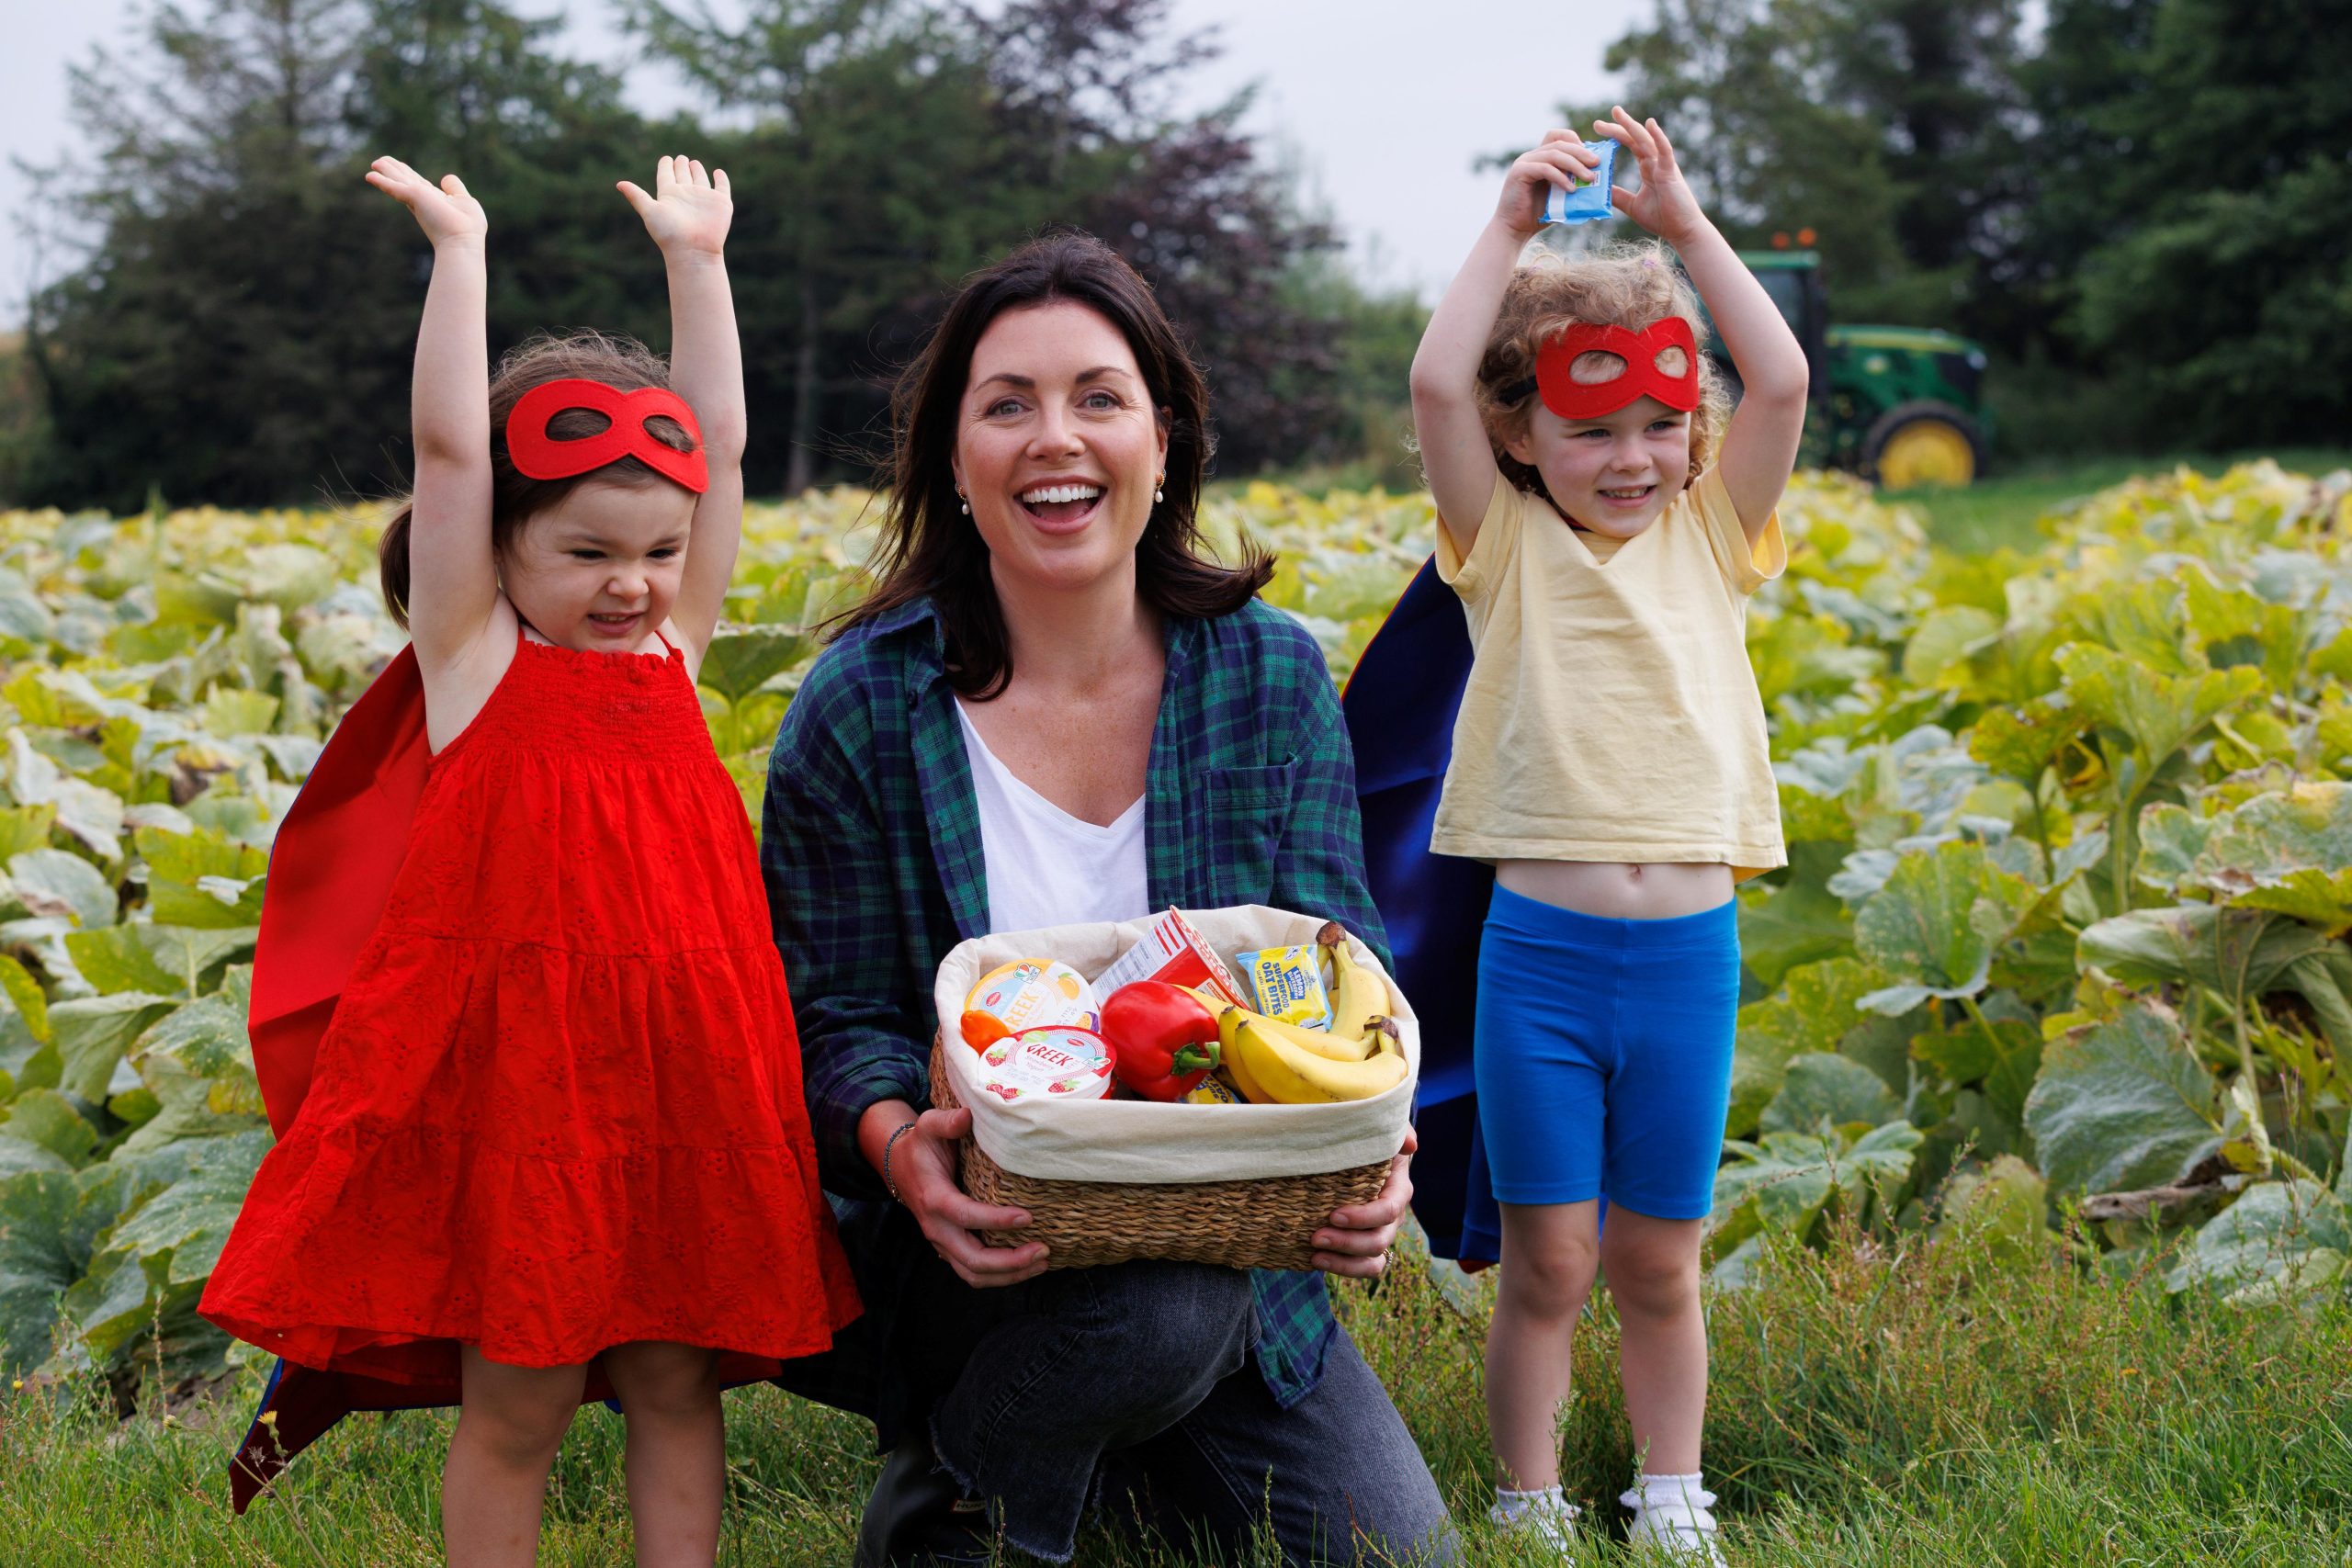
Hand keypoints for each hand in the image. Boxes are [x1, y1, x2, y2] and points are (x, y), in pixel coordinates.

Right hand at [364, 156, 485, 247]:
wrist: (462, 240)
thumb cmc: (468, 226)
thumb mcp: (464, 201)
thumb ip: (455, 189)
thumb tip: (446, 178)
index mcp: (434, 199)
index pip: (418, 185)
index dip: (410, 176)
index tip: (401, 168)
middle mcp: (423, 199)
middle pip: (404, 181)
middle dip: (393, 171)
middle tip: (380, 161)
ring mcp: (417, 199)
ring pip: (397, 181)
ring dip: (385, 172)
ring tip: (374, 163)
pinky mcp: (413, 197)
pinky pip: (393, 187)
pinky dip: (381, 181)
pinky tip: (369, 175)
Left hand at [619, 155, 732, 258]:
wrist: (693, 251)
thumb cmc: (669, 233)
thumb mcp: (649, 211)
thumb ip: (636, 196)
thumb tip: (619, 184)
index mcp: (669, 195)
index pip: (666, 175)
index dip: (666, 166)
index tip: (666, 159)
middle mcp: (686, 195)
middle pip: (683, 175)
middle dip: (681, 165)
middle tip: (681, 158)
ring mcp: (704, 198)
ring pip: (701, 179)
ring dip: (697, 170)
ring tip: (694, 162)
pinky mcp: (721, 203)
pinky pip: (722, 187)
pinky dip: (721, 179)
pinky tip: (718, 172)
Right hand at [883, 1106, 1049, 1287]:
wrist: (900, 1167)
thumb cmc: (920, 1146)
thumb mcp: (927, 1125)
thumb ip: (946, 1122)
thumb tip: (967, 1116)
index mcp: (934, 1199)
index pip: (965, 1216)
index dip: (996, 1220)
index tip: (1028, 1217)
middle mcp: (936, 1228)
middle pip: (973, 1260)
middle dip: (1010, 1262)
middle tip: (1043, 1250)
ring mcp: (942, 1244)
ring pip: (974, 1274)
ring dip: (1009, 1275)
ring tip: (1042, 1262)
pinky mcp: (950, 1250)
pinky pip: (974, 1273)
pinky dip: (1001, 1276)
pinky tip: (1027, 1266)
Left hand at [1310, 1125, 1416, 1276]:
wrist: (1349, 1153)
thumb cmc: (1363, 1139)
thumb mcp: (1377, 1129)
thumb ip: (1395, 1130)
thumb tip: (1410, 1144)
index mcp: (1397, 1188)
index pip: (1390, 1209)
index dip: (1365, 1217)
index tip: (1334, 1214)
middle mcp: (1392, 1216)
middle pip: (1379, 1239)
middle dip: (1348, 1242)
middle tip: (1316, 1236)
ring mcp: (1379, 1233)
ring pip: (1373, 1261)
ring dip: (1344, 1262)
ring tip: (1315, 1255)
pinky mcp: (1363, 1247)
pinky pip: (1362, 1268)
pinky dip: (1342, 1269)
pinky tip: (1316, 1261)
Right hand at [1493, 131, 1604, 238]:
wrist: (1514, 230)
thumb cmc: (1538, 215)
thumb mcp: (1561, 196)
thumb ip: (1574, 184)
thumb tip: (1601, 184)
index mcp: (1541, 157)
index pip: (1559, 137)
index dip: (1576, 142)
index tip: (1591, 157)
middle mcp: (1531, 156)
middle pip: (1560, 144)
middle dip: (1581, 153)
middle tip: (1597, 163)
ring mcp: (1524, 162)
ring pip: (1554, 154)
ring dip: (1575, 165)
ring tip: (1589, 178)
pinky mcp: (1519, 172)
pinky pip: (1545, 169)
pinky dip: (1560, 178)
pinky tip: (1572, 189)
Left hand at [1591, 107, 1707, 246]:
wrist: (1682, 231)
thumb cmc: (1662, 218)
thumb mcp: (1632, 205)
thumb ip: (1617, 195)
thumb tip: (1600, 188)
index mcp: (1648, 168)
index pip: (1630, 145)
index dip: (1616, 136)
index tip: (1598, 129)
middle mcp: (1656, 162)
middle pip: (1635, 139)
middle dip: (1618, 128)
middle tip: (1598, 122)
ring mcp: (1664, 166)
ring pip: (1646, 140)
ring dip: (1631, 126)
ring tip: (1617, 114)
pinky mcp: (1671, 173)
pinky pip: (1665, 152)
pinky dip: (1658, 137)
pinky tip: (1650, 124)